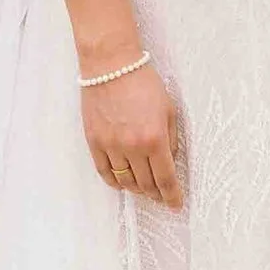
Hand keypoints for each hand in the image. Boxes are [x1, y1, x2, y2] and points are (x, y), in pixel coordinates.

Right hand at [82, 61, 182, 207]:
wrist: (111, 65)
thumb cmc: (143, 83)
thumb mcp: (169, 109)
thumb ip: (171, 138)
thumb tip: (170, 161)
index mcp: (154, 138)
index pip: (165, 179)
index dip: (172, 196)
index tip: (176, 204)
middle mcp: (132, 147)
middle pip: (146, 184)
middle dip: (156, 194)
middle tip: (162, 197)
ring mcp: (111, 146)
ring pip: (125, 182)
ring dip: (137, 189)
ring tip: (145, 188)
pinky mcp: (94, 142)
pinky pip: (105, 172)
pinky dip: (115, 182)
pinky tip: (123, 182)